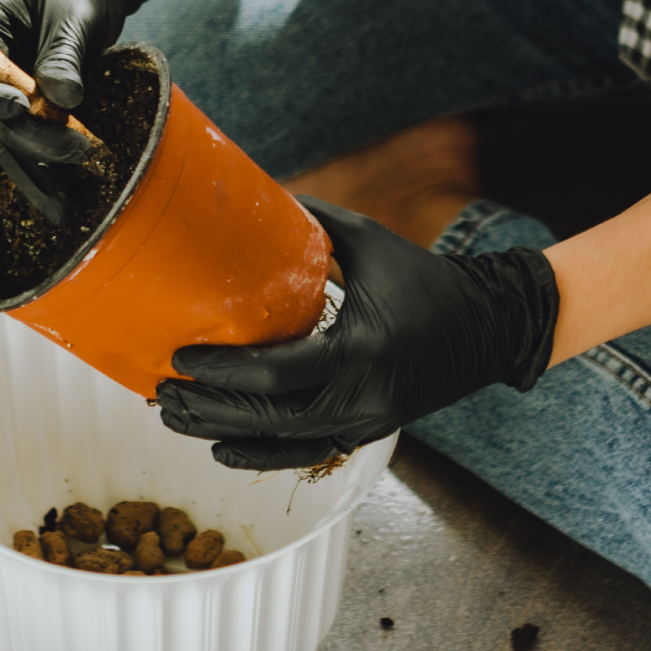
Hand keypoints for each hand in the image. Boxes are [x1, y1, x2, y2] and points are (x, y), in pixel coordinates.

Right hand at [0, 0, 163, 233]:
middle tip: (74, 152)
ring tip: (62, 210)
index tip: (20, 105)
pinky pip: (8, 148)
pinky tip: (22, 217)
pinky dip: (18, 178)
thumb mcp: (75, 8)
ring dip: (27, 175)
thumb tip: (64, 100)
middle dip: (23, 142)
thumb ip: (64, 51)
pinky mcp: (14, 110)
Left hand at [156, 197, 560, 470]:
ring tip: (176, 418)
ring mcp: (367, 422)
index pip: (278, 373)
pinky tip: (222, 448)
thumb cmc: (428, 277)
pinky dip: (260, 454)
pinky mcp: (368, 433)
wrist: (490, 327)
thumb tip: (258, 196)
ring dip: (222, 435)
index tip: (181, 358)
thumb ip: (315, 221)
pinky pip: (304, 453)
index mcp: (362, 349)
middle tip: (161, 393)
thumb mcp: (371, 242)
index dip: (223, 372)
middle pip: (268, 419)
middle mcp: (364, 397)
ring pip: (281, 445)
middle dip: (208, 410)